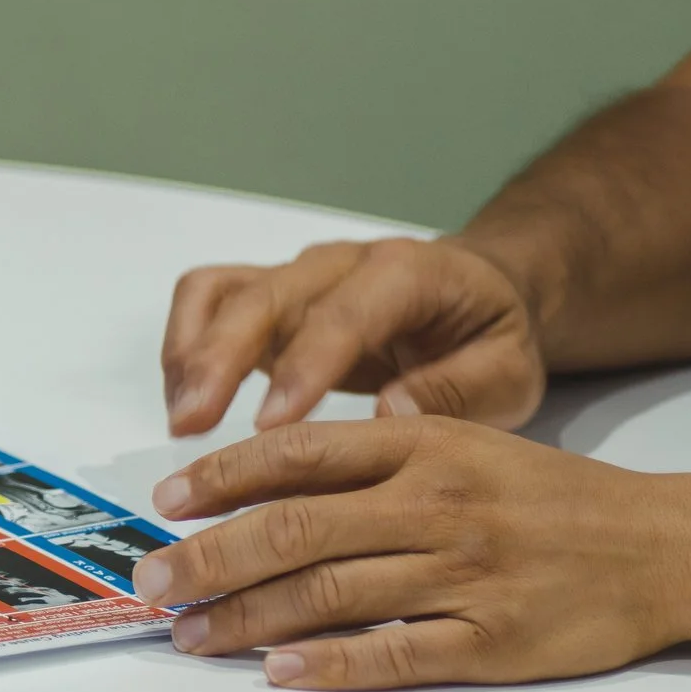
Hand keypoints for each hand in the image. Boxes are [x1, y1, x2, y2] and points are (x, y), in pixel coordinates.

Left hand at [132, 418, 690, 690]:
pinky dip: (327, 663)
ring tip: (189, 634)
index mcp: (423, 445)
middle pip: (295, 529)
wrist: (663, 546)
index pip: (298, 453)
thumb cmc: (544, 498)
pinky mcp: (492, 642)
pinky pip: (392, 652)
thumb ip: (368, 462)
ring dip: (244, 618)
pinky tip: (276, 670)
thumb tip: (257, 488)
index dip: (219, 478)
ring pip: (328, 594)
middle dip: (207, 559)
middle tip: (152, 583)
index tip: (164, 503)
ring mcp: (464, 575)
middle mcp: (437, 503)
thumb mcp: (458, 447)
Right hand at [162, 238, 546, 436]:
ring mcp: (294, 276)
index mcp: (406, 274)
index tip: (269, 427)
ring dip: (189, 353)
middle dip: (220, 359)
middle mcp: (339, 264)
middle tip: (191, 426)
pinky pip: (206, 301)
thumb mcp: (509, 371)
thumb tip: (389, 415)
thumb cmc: (490, 335)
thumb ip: (458, 390)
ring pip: (220, 291)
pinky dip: (183, 347)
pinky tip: (184, 405)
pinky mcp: (264, 296)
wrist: (477, 289)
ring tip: (181, 420)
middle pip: (264, 297)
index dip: (302, 368)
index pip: (344, 315)